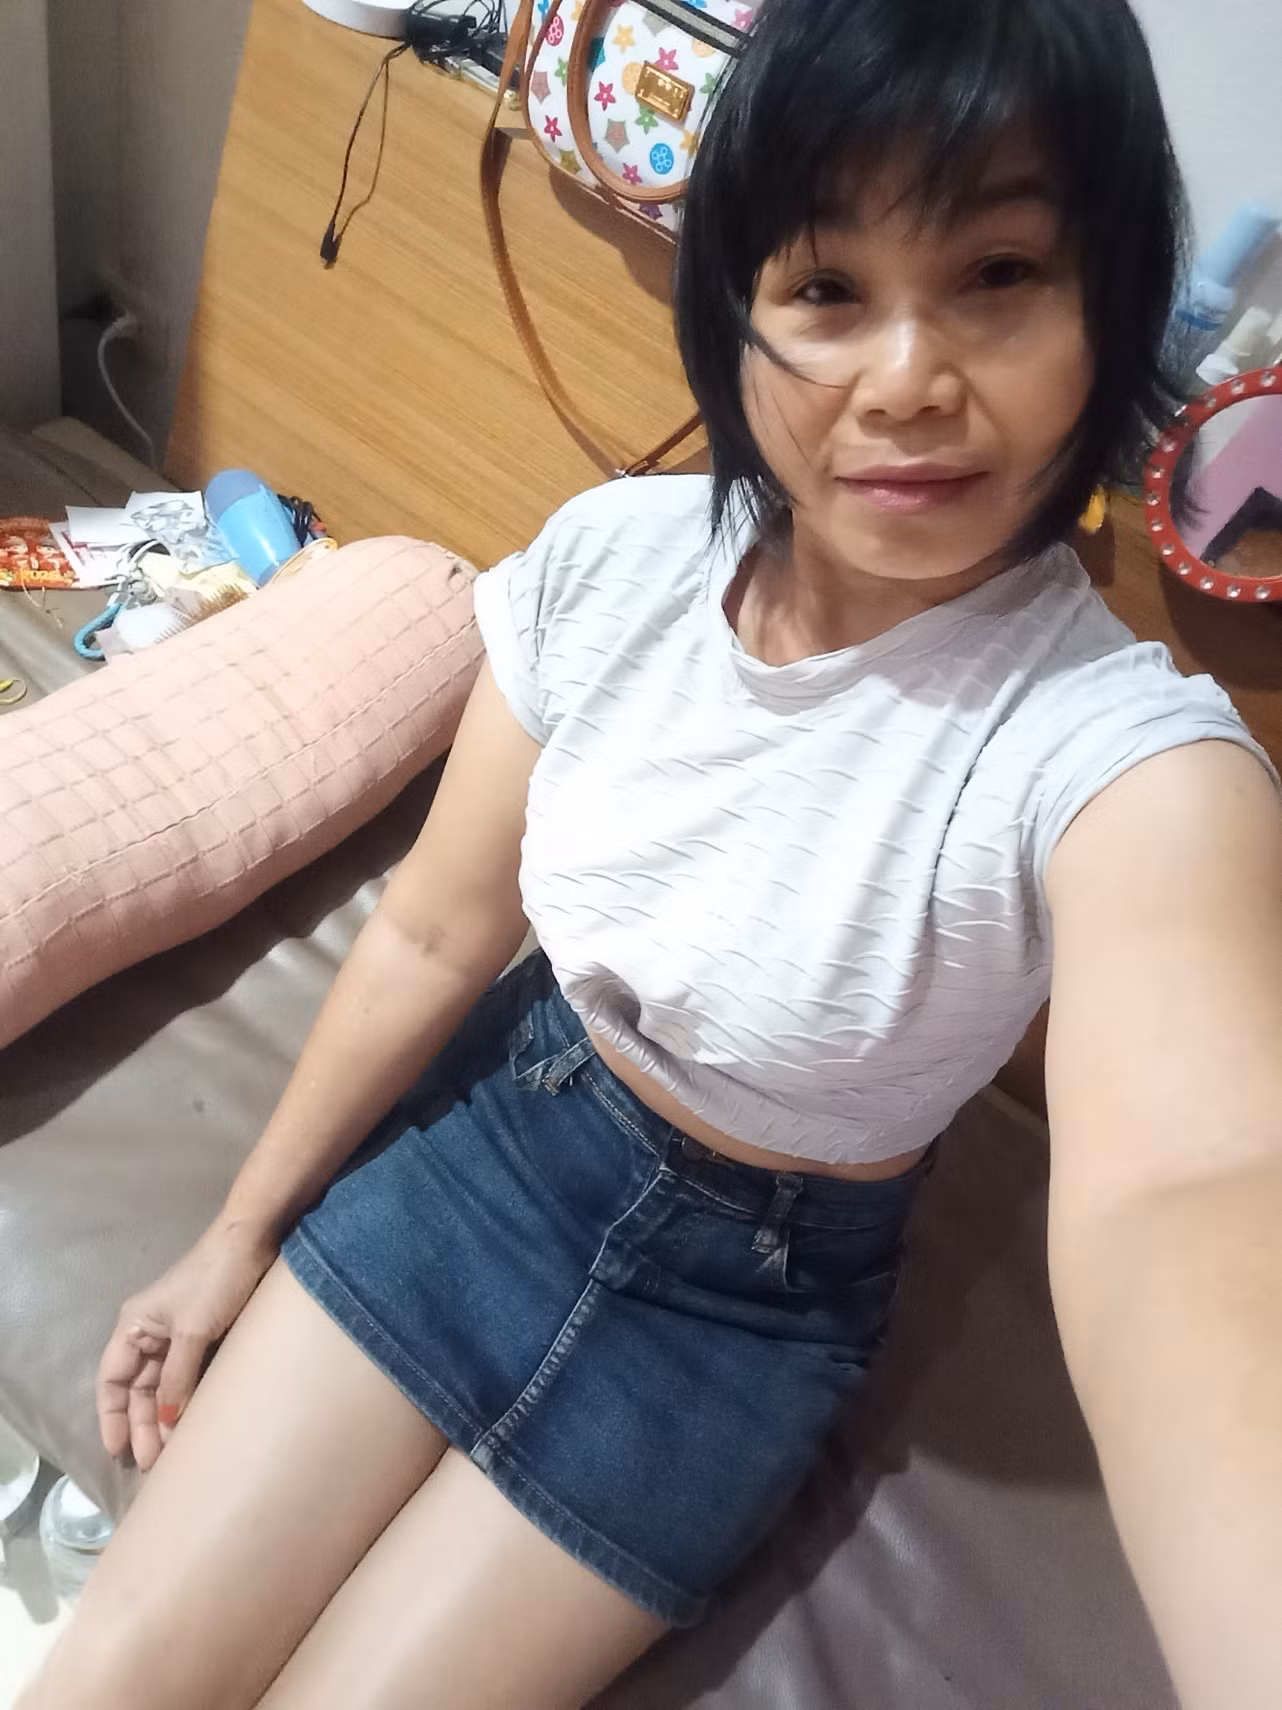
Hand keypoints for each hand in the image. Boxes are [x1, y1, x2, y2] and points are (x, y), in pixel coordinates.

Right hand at [97, 1218, 277, 1470]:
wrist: (255, 1241)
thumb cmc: (216, 1281)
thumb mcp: (192, 1331)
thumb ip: (178, 1377)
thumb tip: (167, 1422)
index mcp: (135, 1326)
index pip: (112, 1380)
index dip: (111, 1417)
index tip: (118, 1451)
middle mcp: (151, 1333)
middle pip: (138, 1389)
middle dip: (142, 1425)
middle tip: (152, 1464)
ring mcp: (179, 1336)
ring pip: (165, 1387)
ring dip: (166, 1418)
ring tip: (172, 1454)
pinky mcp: (206, 1336)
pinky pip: (189, 1377)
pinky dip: (187, 1401)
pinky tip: (193, 1426)